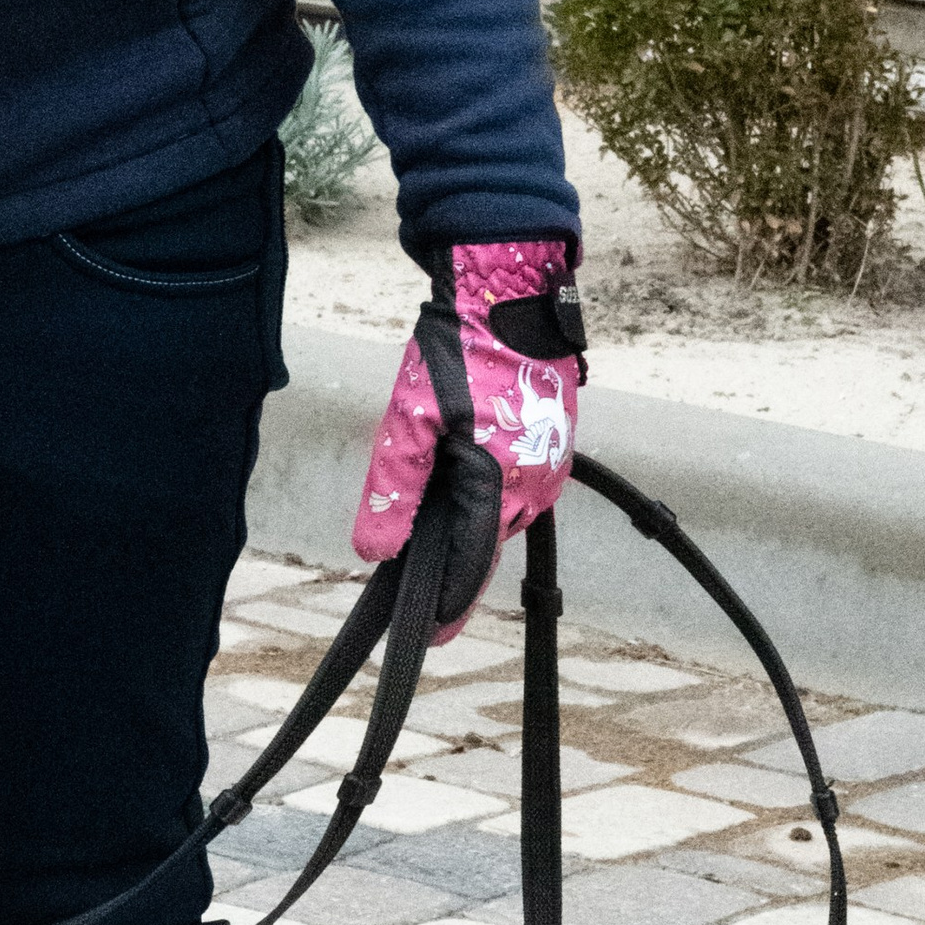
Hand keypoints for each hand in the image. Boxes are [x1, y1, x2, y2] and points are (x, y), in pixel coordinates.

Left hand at [353, 239, 583, 638]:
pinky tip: (462, 485)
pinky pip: (515, 484)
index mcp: (501, 485)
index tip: (426, 637)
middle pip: (486, 542)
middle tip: (418, 594)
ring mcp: (548, 461)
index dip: (446, 603)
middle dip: (454, 564)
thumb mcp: (411, 417)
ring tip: (432, 537)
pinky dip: (486, 495)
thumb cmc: (459, 349)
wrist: (509, 288)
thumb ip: (394, 489)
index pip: (470, 565)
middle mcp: (534, 483)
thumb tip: (374, 553)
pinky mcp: (550, 439)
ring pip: (501, 513)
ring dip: (469, 524)